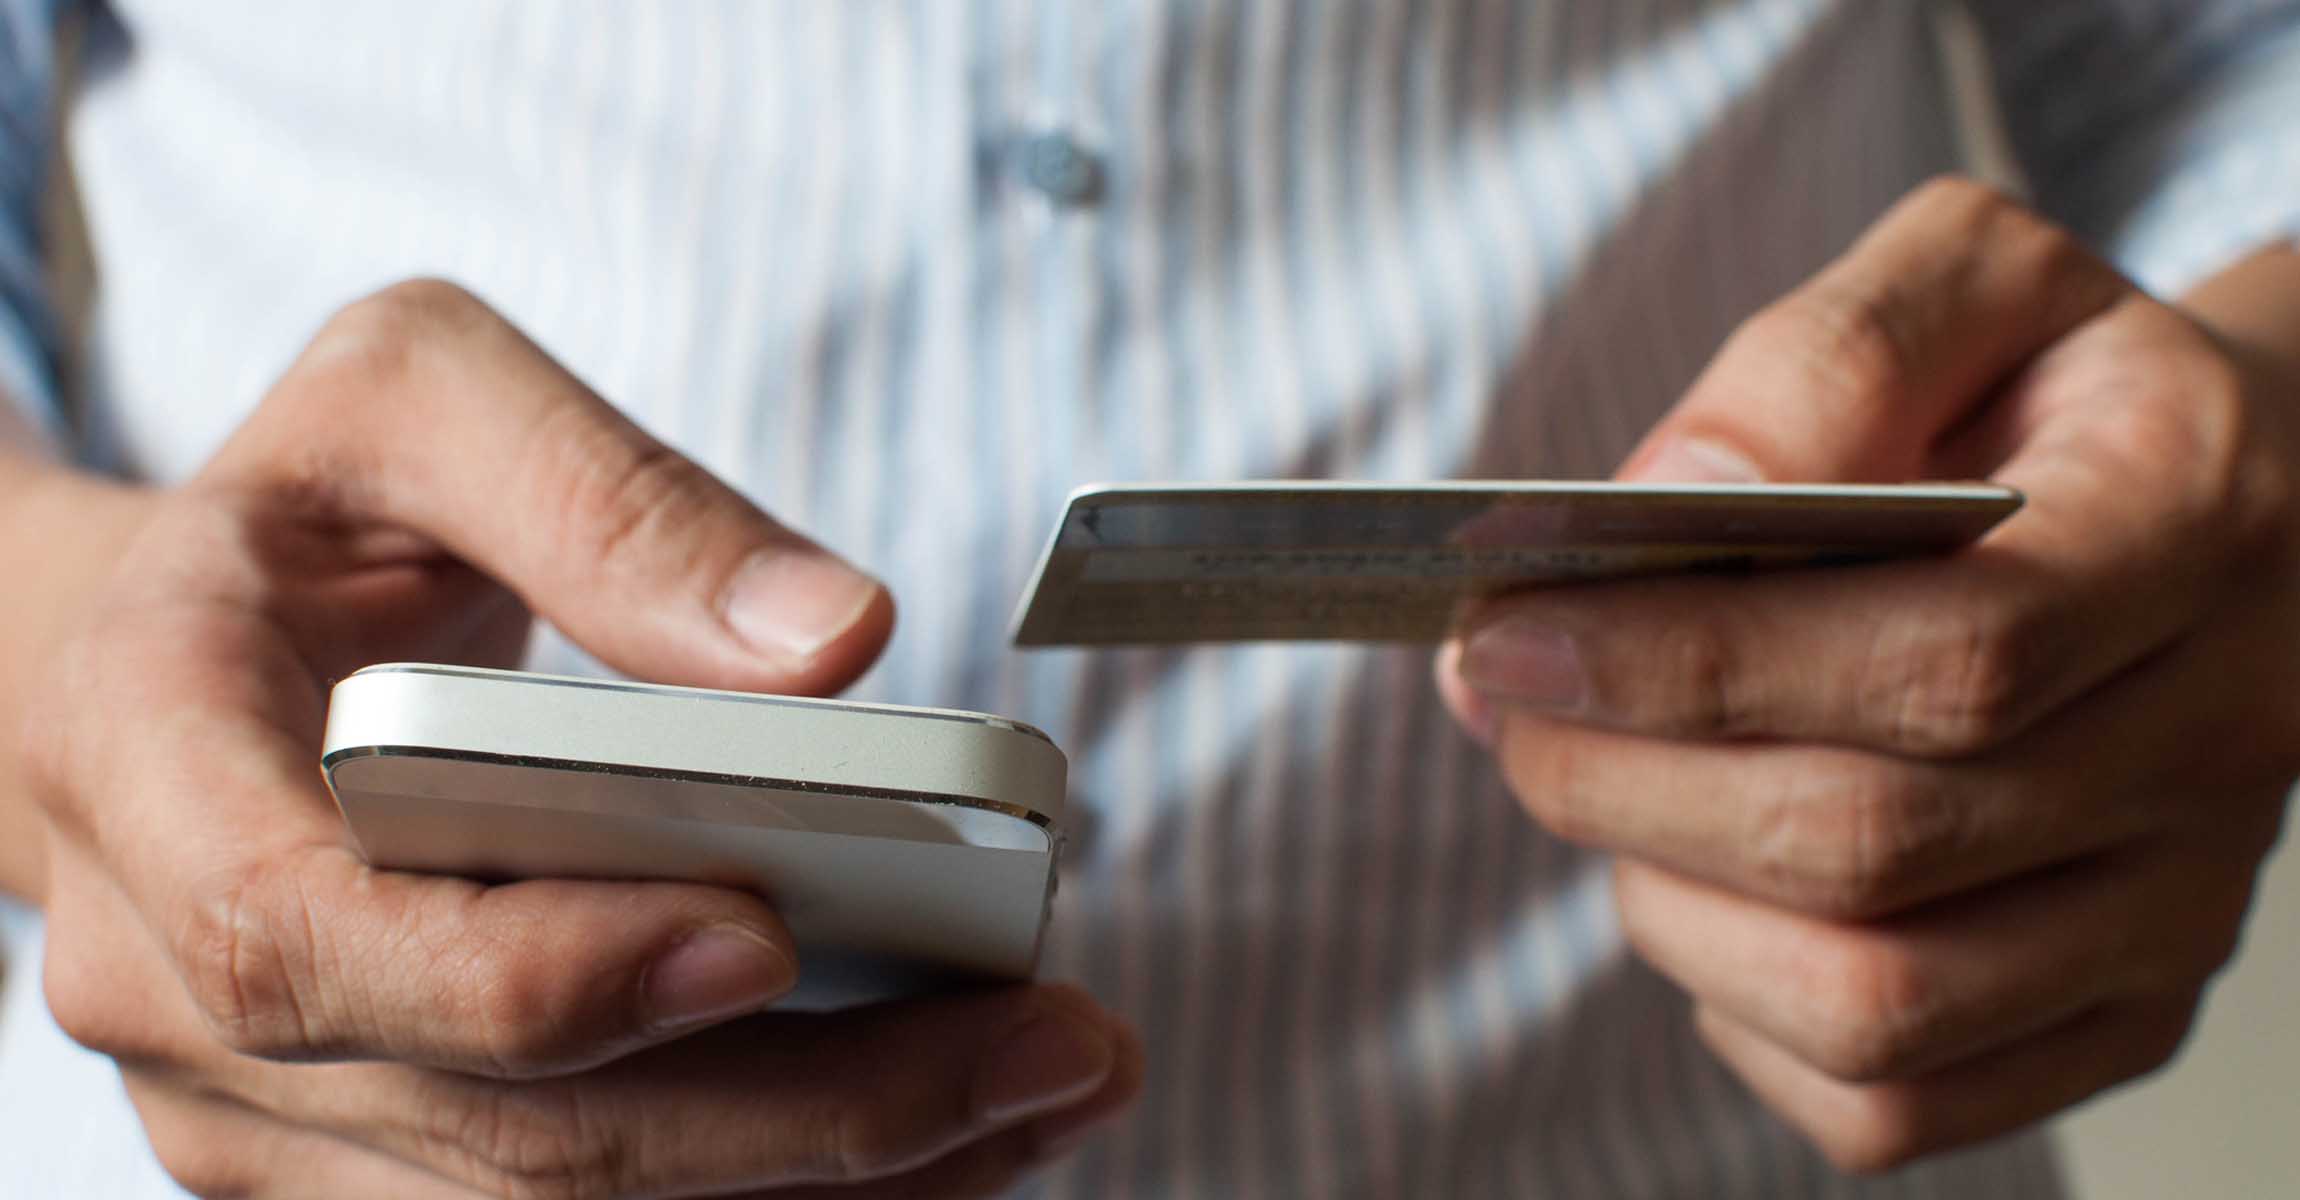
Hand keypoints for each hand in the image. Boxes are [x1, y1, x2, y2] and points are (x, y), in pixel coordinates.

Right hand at [24, 280, 1139, 1197]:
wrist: (187, 658)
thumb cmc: (306, 521)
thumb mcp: (418, 400)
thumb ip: (606, 496)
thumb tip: (833, 640)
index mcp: (143, 752)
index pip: (303, 932)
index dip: (534, 972)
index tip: (769, 932)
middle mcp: (168, 976)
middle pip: (490, 1121)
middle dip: (797, 1111)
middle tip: (1046, 1044)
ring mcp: (259, 1103)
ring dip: (827, 1177)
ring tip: (1046, 1090)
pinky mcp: (361, 1159)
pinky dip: (778, 1192)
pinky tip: (952, 1135)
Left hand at [1437, 179, 2299, 1170]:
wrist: (2228, 510)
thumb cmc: (2054, 391)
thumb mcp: (1964, 283)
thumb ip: (1823, 361)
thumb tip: (1672, 497)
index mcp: (2190, 530)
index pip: (1943, 657)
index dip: (1692, 663)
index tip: (1506, 631)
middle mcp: (2216, 744)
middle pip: (1872, 842)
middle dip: (1621, 782)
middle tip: (1503, 703)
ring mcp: (2177, 907)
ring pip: (1873, 1001)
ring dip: (1664, 900)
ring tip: (1602, 786)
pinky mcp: (2120, 1011)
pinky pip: (1895, 1101)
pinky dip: (1743, 1018)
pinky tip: (1708, 893)